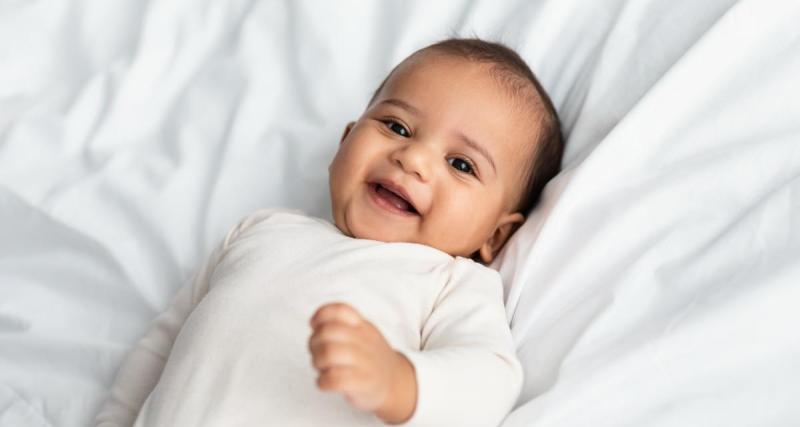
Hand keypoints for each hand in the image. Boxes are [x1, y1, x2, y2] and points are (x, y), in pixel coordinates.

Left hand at [309, 303, 415, 423]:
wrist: (395, 381)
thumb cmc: (370, 357)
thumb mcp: (362, 333)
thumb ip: (341, 325)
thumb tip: (314, 323)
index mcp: (362, 326)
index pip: (340, 311)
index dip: (320, 315)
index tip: (314, 326)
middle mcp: (364, 341)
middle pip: (328, 332)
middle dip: (313, 343)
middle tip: (316, 352)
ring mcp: (365, 363)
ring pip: (329, 354)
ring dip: (317, 361)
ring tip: (321, 367)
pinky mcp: (362, 384)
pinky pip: (335, 379)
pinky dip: (322, 381)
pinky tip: (325, 381)